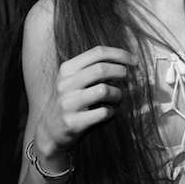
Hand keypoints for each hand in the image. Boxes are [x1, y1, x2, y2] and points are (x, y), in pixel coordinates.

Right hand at [36, 45, 137, 161]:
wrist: (50, 130)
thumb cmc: (70, 101)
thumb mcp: (74, 80)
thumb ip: (93, 68)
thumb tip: (125, 60)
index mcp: (67, 69)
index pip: (98, 52)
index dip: (120, 54)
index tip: (134, 61)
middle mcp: (65, 84)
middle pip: (101, 69)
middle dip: (122, 72)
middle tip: (130, 80)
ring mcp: (68, 103)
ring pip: (104, 90)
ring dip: (118, 94)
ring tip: (118, 98)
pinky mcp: (73, 122)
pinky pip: (102, 112)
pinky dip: (111, 111)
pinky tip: (109, 112)